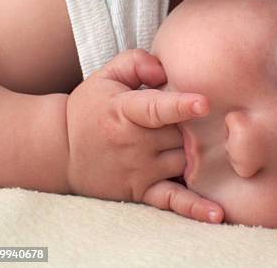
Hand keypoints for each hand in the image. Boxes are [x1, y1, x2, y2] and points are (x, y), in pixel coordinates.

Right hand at [65, 49, 222, 222]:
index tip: (205, 103)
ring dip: (200, 155)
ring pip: (185, 161)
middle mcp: (133, 143)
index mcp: (125, 111)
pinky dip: (195, 208)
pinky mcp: (141, 191)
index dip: (181, 105)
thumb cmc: (91, 107)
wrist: (59, 150)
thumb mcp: (106, 76)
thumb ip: (136, 63)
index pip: (156, 108)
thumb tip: (164, 70)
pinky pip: (172, 201)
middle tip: (214, 119)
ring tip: (214, 145)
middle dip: (199, 128)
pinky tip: (217, 214)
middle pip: (181, 135)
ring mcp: (139, 170)